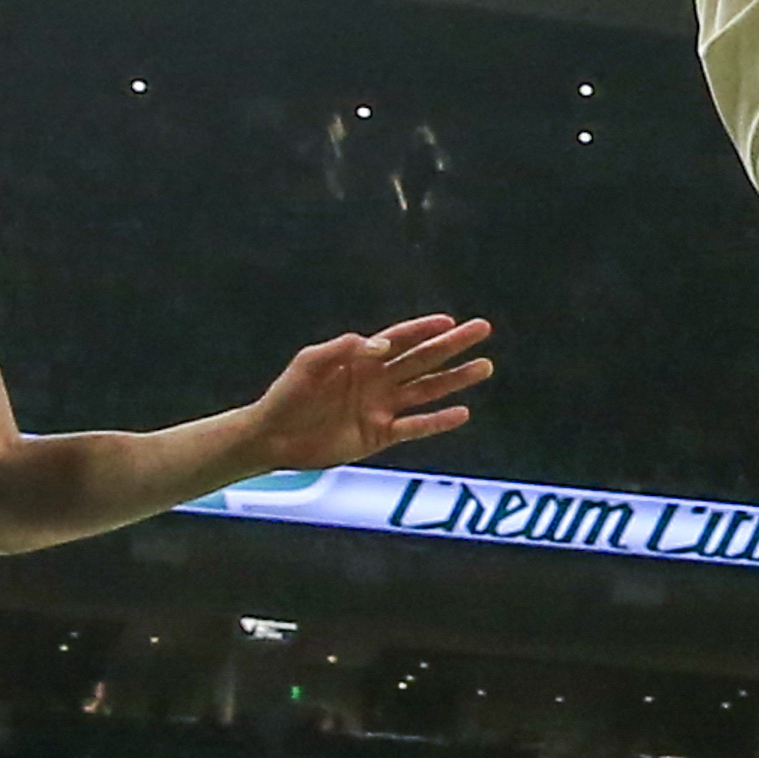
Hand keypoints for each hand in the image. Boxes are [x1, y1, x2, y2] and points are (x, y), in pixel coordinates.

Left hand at [239, 317, 494, 472]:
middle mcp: (378, 380)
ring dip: (456, 379)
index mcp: (361, 358)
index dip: (425, 329)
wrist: (274, 437)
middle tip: (482, 329)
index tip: (450, 321)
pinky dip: (438, 421)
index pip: (401, 339)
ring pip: (427, 390)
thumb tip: (382, 344)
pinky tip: (462, 412)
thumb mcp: (310, 362)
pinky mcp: (379, 436)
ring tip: (485, 366)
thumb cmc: (288, 394)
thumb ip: (343, 348)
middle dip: (453, 345)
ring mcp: (381, 408)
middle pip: (423, 359)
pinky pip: (415, 427)